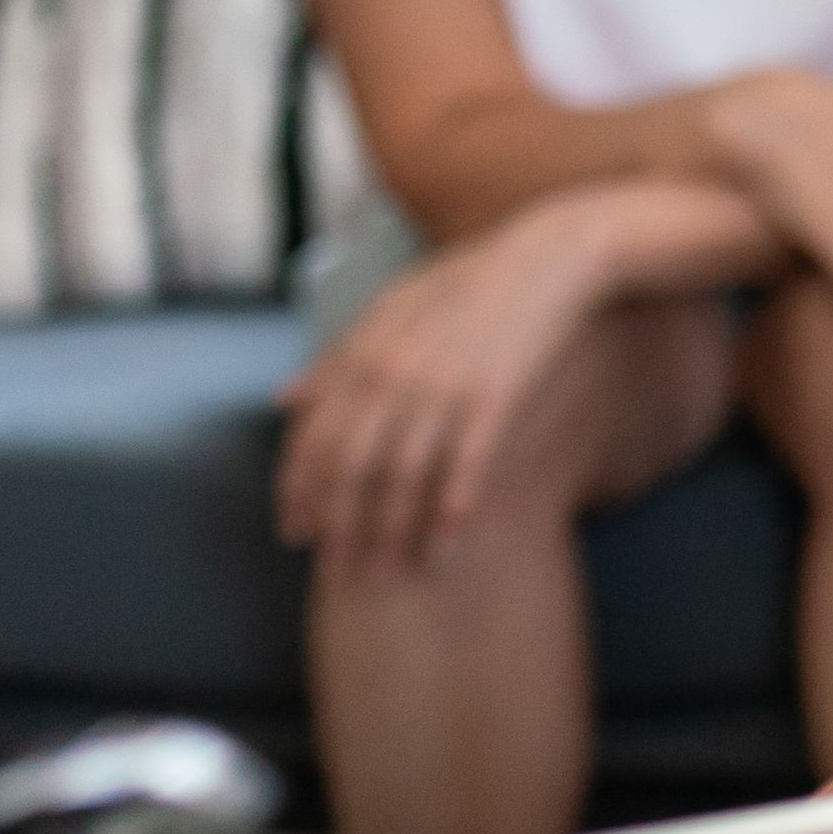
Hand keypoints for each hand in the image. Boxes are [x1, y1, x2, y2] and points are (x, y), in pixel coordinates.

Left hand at [273, 209, 621, 568]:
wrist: (548, 258)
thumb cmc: (470, 283)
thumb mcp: (391, 309)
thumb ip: (336, 358)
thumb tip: (284, 400)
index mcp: (363, 353)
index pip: (313, 437)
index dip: (299, 492)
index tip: (295, 536)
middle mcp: (393, 373)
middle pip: (350, 467)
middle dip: (339, 527)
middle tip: (338, 574)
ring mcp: (442, 385)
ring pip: (402, 477)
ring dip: (392, 533)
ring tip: (390, 575)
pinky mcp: (492, 395)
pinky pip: (464, 466)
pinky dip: (452, 510)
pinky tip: (448, 547)